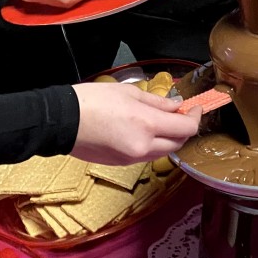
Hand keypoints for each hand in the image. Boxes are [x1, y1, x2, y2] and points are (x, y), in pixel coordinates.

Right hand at [71, 82, 200, 164]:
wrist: (61, 122)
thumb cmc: (92, 101)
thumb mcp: (130, 93)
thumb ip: (158, 102)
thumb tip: (176, 105)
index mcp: (147, 125)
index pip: (186, 128)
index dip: (196, 117)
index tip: (196, 107)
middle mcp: (143, 146)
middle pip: (178, 143)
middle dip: (185, 129)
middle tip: (182, 113)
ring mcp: (131, 158)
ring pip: (163, 152)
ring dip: (169, 138)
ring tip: (165, 121)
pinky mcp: (120, 164)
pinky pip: (146, 156)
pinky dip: (153, 145)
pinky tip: (147, 131)